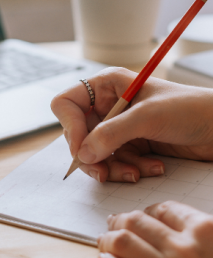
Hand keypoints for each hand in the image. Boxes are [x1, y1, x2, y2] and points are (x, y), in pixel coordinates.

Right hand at [51, 67, 212, 181]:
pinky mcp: (132, 144)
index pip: (67, 104)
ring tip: (137, 172)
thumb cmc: (190, 109)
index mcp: (106, 85)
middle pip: (78, 134)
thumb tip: (83, 154)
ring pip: (95, 153)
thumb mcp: (148, 117)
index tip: (82, 149)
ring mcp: (119, 126)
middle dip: (93, 155)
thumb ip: (112, 134)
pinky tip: (152, 168)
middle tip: (103, 172)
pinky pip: (115, 163)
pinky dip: (130, 170)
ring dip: (114, 167)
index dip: (70, 126)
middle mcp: (108, 104)